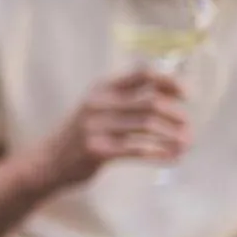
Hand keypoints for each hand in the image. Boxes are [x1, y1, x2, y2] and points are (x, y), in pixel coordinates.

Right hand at [37, 69, 189, 187]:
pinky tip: (172, 156)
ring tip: (186, 143)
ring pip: (147, 126)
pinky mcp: (98, 150)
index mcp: (102, 88)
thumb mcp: (97, 107)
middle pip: (150, 102)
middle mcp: (99, 104)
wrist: (48, 161)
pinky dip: (160, 152)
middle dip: (175, 114)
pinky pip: (137, 149)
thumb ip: (125, 98)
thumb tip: (167, 95)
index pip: (142, 74)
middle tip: (188, 126)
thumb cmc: (81, 134)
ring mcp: (97, 127)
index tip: (186, 95)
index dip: (168, 82)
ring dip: (172, 135)